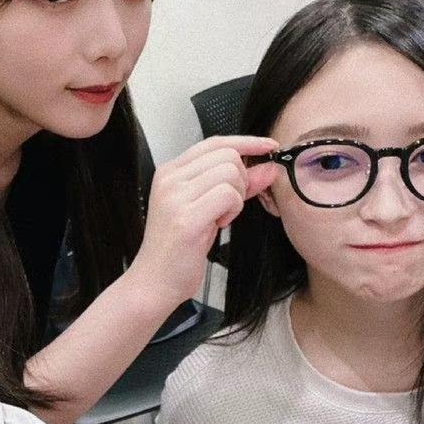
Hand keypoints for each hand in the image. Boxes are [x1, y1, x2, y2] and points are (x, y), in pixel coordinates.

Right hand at [128, 135, 278, 307]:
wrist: (155, 281)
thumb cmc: (178, 249)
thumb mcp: (209, 209)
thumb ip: (236, 186)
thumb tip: (267, 167)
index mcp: (170, 172)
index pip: (215, 142)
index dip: (246, 142)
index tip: (268, 146)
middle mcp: (169, 178)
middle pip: (227, 155)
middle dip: (241, 179)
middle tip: (230, 205)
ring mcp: (175, 196)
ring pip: (231, 173)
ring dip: (237, 197)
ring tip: (220, 217)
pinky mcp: (186, 217)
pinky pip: (229, 195)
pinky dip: (233, 210)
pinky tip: (218, 224)